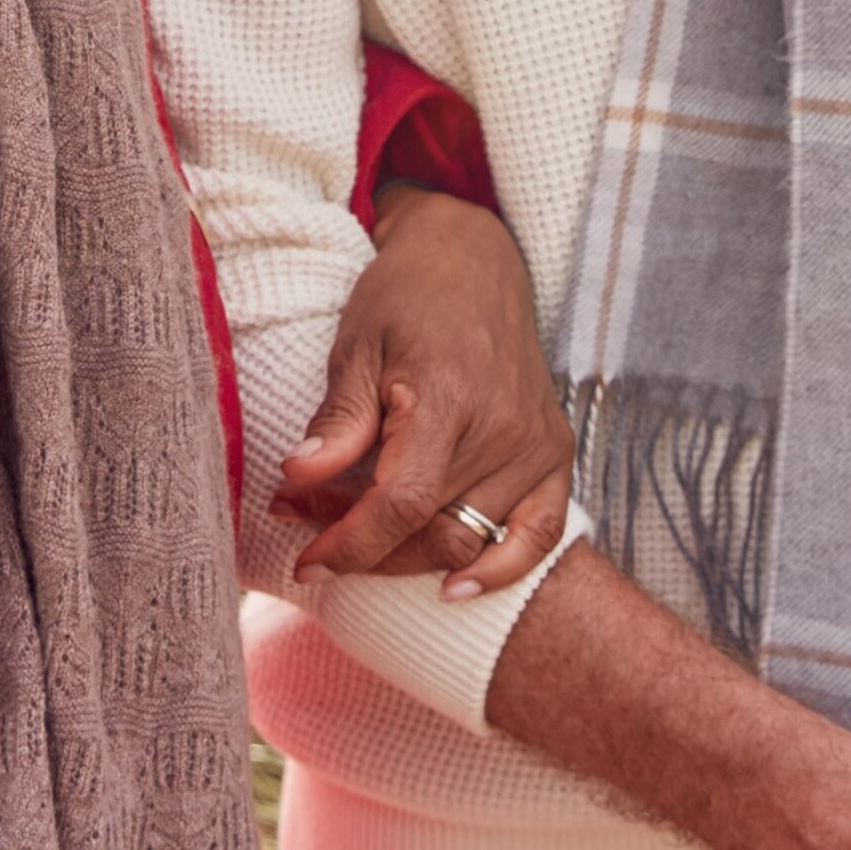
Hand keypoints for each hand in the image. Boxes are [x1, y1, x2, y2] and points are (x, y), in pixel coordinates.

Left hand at [277, 181, 572, 598]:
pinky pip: (540, 534)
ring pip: (469, 540)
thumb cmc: (405, 299)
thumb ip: (337, 421)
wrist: (472, 262)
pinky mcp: (554, 452)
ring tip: (355, 532)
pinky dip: (501, 568)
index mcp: (447, 397)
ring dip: (406, 555)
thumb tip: (296, 479)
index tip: (306, 561)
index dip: (350, 545)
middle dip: (363, 548)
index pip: (401, 504)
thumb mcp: (355, 347)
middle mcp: (502, 429)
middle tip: (308, 527)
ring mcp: (535, 444)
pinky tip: (456, 587)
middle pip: (430, 531)